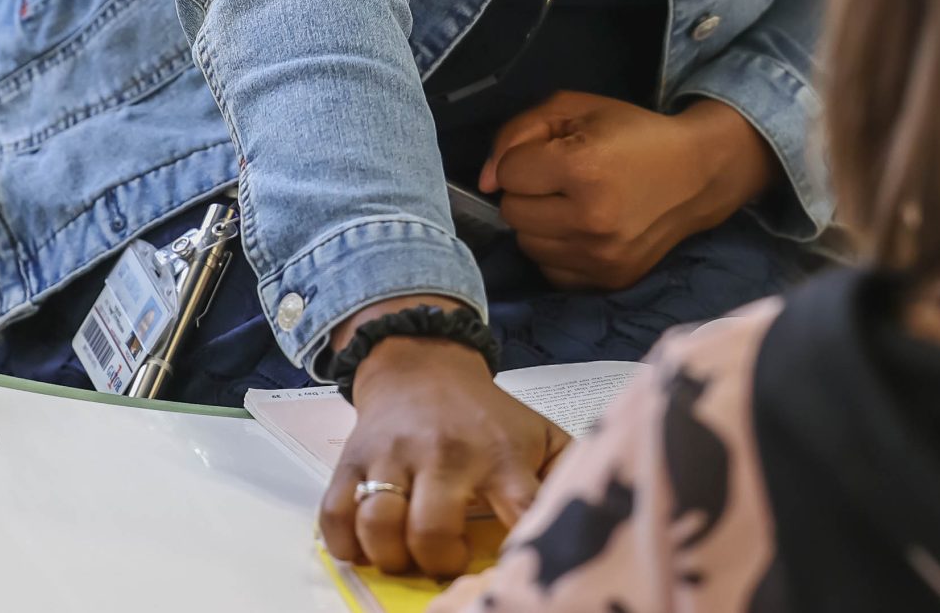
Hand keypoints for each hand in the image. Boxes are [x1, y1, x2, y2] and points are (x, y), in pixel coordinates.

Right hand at [320, 296, 569, 579]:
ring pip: (379, 525)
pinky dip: (344, 545)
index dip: (521, 556)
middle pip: (433, 532)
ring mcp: (395, 454)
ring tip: (407, 556)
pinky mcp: (354, 457)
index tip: (520, 576)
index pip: (520, 513)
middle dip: (438, 564)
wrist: (423, 362)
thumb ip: (570, 477)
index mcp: (501, 455)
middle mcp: (446, 453)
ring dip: (391, 557)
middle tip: (447, 562)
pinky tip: (366, 547)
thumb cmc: (487, 416)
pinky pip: (335, 515)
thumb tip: (603, 521)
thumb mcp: (540, 435)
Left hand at [479, 92, 773, 291]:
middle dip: (529, 192)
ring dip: (539, 222)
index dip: (526, 158)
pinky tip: (580, 229)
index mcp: (583, 169)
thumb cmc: (631, 134)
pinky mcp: (608, 280)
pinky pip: (550, 269)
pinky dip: (556, 250)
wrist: (696, 174)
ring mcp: (600, 257)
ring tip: (571, 203)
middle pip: (512, 212)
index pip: (510, 174)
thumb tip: (485, 181)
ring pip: (526, 243)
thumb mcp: (575, 109)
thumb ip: (517, 133)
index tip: (555, 153)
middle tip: (562, 179)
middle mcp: (590, 220)